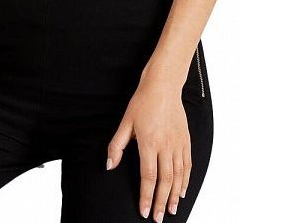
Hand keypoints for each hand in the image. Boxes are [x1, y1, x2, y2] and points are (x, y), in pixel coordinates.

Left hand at [106, 79, 190, 219]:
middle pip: (165, 180)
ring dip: (174, 195)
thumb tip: (109, 165)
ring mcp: (178, 143)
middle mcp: (165, 145)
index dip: (146, 196)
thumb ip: (116, 145)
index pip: (148, 176)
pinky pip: (187, 165)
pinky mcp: (186, 140)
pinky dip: (186, 180)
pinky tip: (182, 191)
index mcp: (149, 142)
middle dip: (161, 201)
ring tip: (171, 210)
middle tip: (159, 218)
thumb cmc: (142, 102)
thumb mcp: (125, 122)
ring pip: (178, 175)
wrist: (163, 86)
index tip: (144, 211)